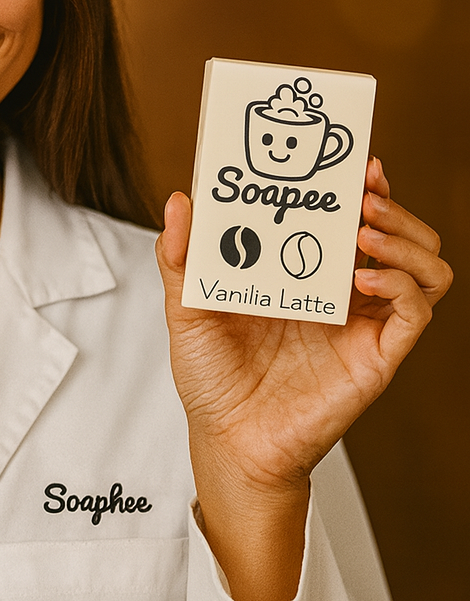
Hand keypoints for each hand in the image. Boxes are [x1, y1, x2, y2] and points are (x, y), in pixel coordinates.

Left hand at [155, 156, 450, 600]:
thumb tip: (179, 200)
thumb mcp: (185, 306)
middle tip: (362, 186)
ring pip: (423, 267)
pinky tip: (361, 279)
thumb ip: (180, 255)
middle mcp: (338, 293)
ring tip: (365, 226)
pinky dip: (399, 286)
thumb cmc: (210, 376)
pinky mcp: (377, 355)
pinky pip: (414, 312)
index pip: (345, 218)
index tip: (352, 162)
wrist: (226, 439)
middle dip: (387, 202)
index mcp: (300, 273)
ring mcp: (362, 323)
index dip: (358, 187)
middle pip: (395, 233)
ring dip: (405, 237)